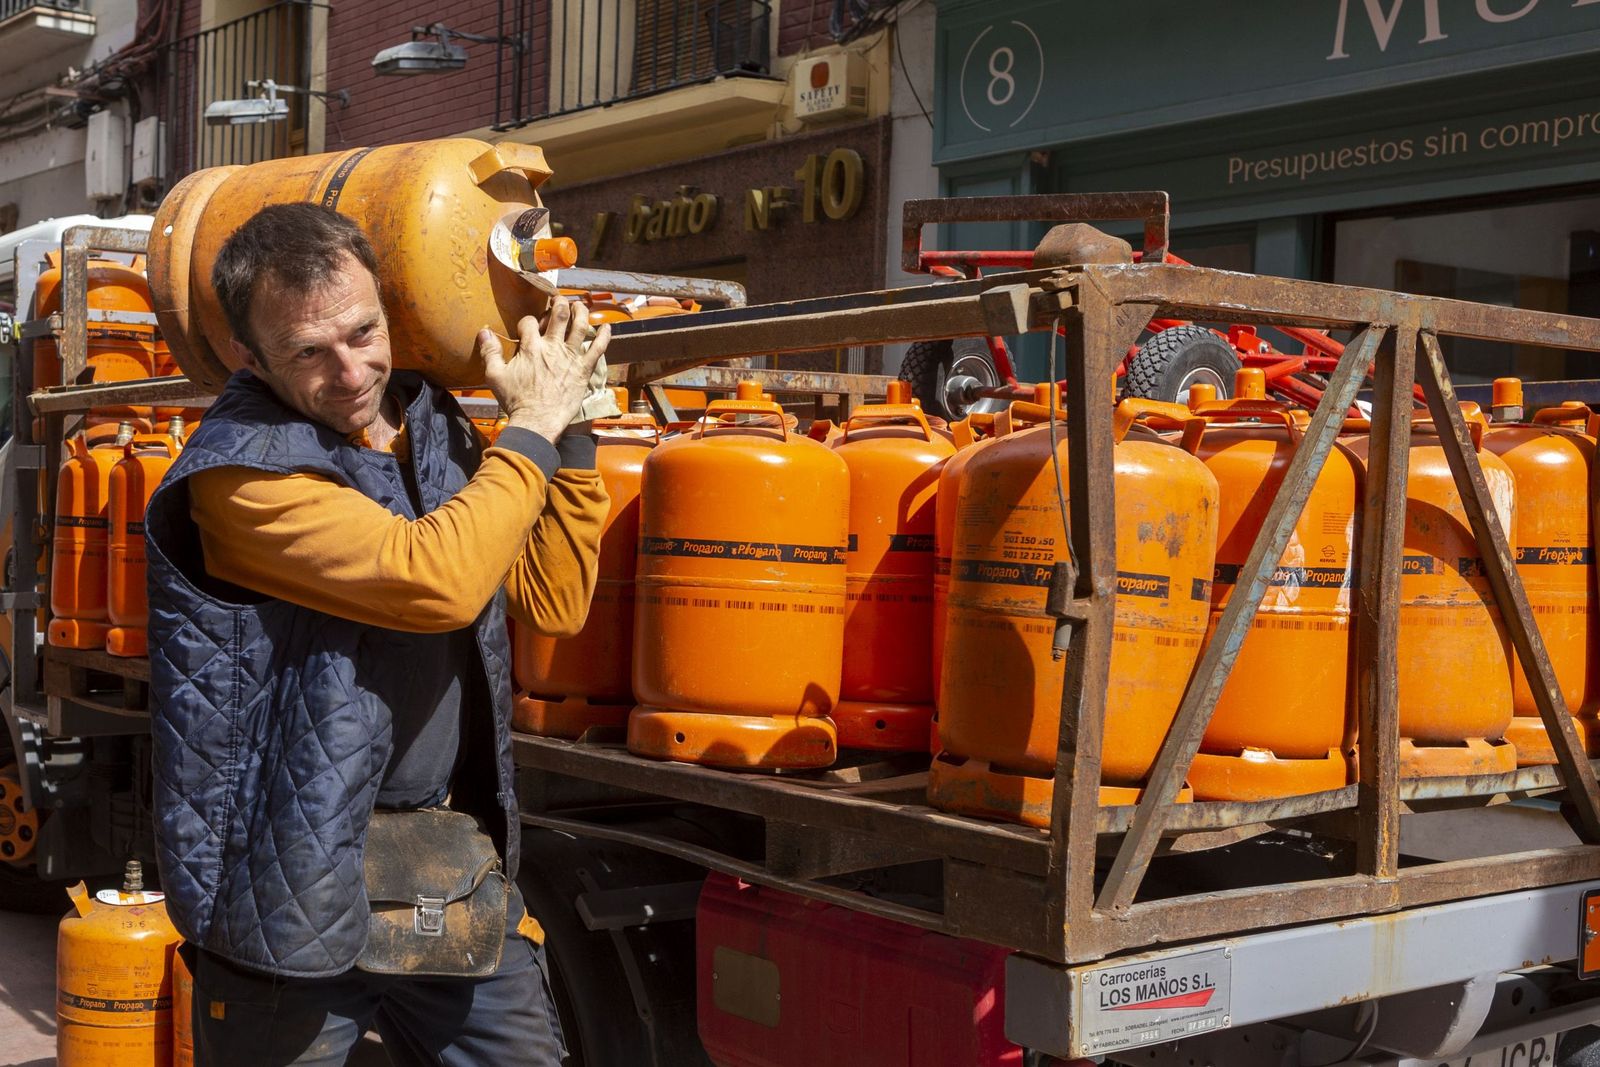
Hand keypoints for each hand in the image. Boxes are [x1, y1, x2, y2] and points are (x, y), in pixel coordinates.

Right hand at [477, 299, 610, 443]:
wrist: (537, 421)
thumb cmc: (516, 401)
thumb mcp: (495, 376)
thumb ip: (490, 352)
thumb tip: (483, 332)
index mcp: (531, 346)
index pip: (529, 321)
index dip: (527, 321)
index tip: (528, 327)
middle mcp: (552, 347)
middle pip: (559, 314)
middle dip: (559, 303)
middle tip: (559, 300)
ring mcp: (570, 357)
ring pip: (580, 326)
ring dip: (581, 312)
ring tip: (580, 306)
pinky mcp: (583, 370)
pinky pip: (598, 349)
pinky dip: (605, 336)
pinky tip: (607, 328)